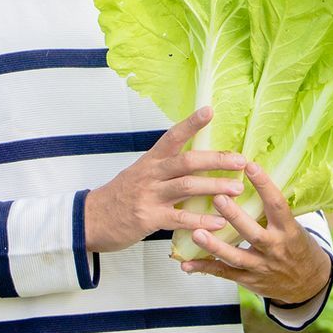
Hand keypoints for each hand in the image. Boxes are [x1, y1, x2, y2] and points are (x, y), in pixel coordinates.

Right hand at [83, 105, 253, 254]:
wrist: (90, 219)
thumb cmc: (119, 198)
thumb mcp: (139, 174)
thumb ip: (164, 169)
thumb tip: (195, 162)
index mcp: (150, 160)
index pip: (172, 136)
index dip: (191, 123)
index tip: (210, 110)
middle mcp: (150, 174)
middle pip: (186, 161)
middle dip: (216, 160)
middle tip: (241, 160)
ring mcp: (149, 195)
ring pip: (186, 186)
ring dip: (214, 187)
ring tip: (237, 188)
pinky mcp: (149, 218)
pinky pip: (180, 218)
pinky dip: (201, 220)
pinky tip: (220, 222)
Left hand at [178, 161, 332, 306]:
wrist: (308, 284)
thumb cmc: (298, 248)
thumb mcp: (295, 227)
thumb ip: (274, 210)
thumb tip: (252, 176)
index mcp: (288, 231)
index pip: (277, 205)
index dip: (264, 185)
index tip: (250, 166)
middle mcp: (275, 249)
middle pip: (254, 233)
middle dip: (235, 217)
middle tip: (217, 198)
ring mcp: (261, 267)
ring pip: (236, 257)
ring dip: (214, 246)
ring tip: (196, 233)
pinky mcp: (249, 280)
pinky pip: (224, 274)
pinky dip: (205, 268)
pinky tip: (187, 263)